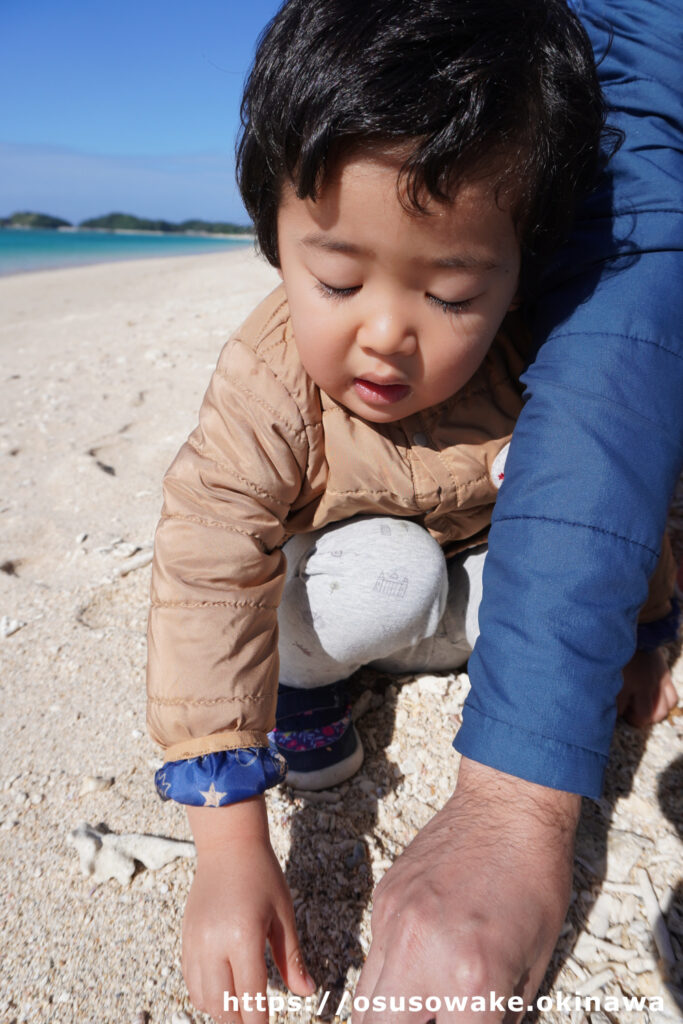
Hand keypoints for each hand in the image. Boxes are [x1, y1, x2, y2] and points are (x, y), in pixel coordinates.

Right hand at [182, 797, 315, 1022]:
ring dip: (222, 1010)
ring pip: (202, 998)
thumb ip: (292, 957)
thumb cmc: (261, 874)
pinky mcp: (185, 938)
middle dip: (240, 1020)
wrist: (227, 845)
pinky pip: (190, 981)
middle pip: (222, 1006)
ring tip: (242, 1006)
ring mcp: (195, 942)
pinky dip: (206, 994)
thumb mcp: (283, 913)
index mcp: (243, 937)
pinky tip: (224, 988)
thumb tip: (306, 992)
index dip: (260, 1021)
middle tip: (256, 1019)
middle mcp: (213, 944)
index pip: (251, 997)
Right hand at [354, 758, 579, 1022]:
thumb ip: (501, 1013)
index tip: (471, 1022)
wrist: (510, 805)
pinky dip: (394, 969)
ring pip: (365, 1001)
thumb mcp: (536, 963)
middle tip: (436, 1020)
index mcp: (472, 980)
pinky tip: (424, 954)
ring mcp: (394, 923)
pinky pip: (375, 953)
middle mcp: (422, 955)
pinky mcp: (383, 898)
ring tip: (421, 1006)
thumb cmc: (537, 876)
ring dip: (391, 1013)